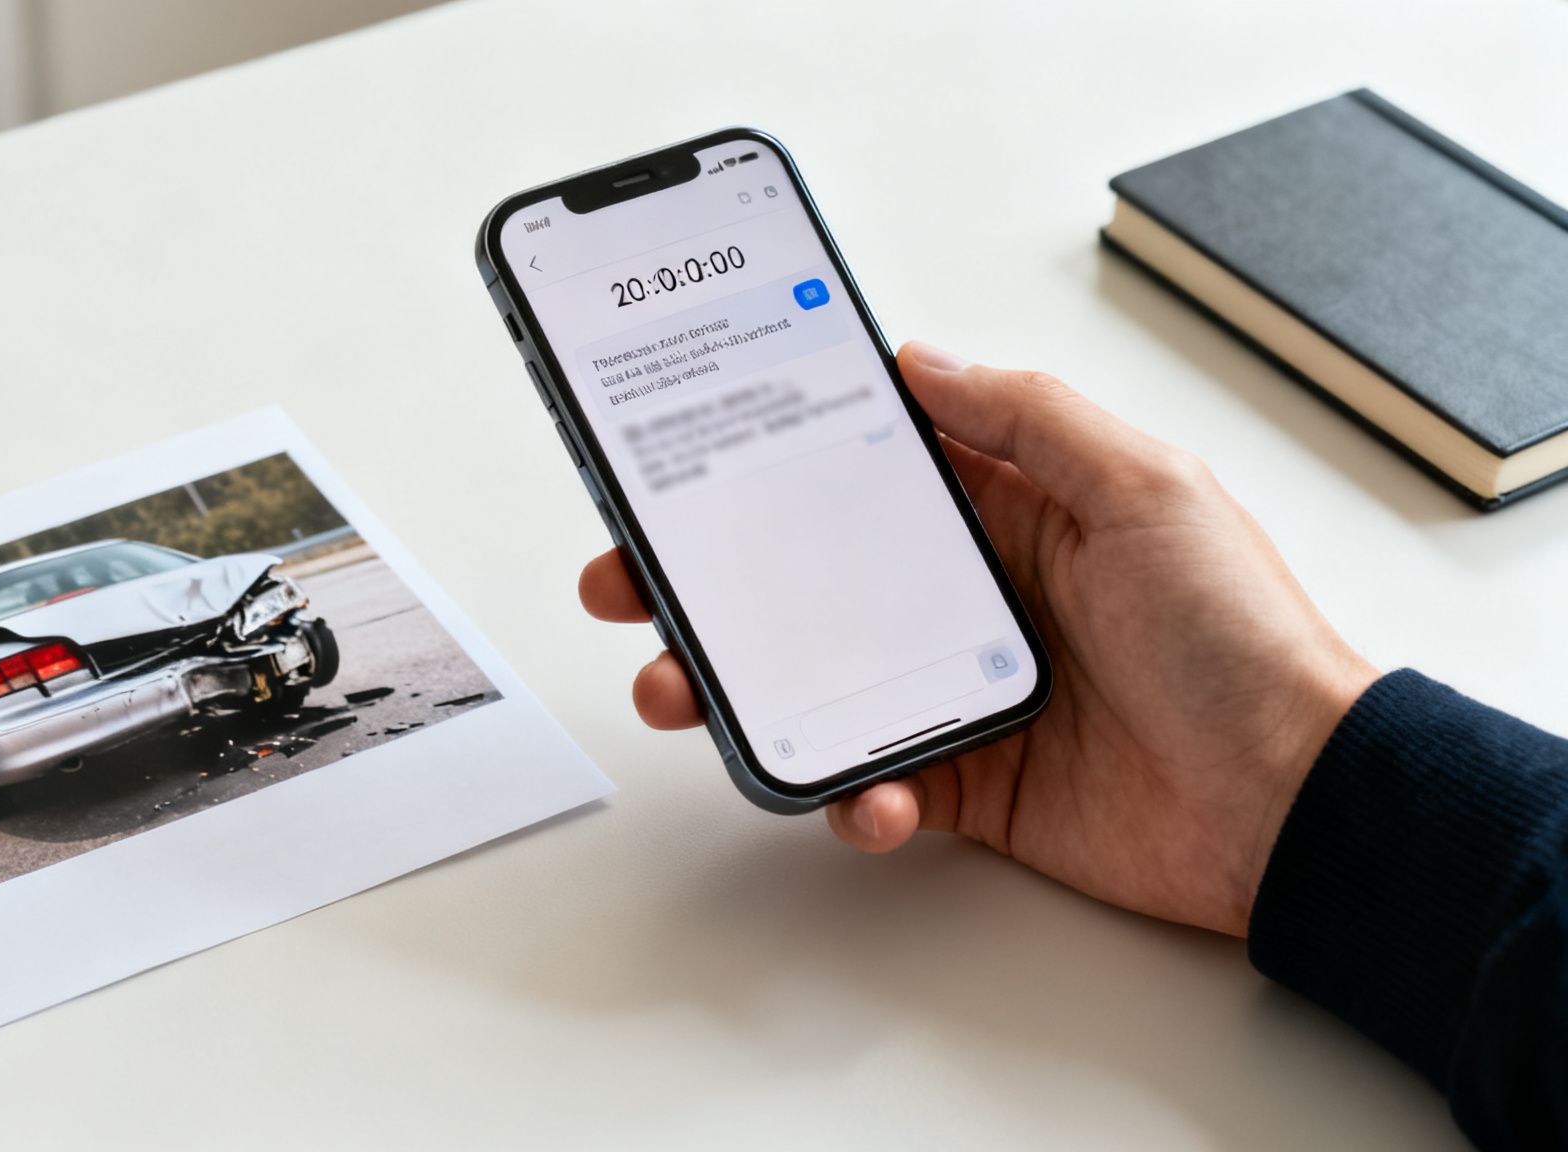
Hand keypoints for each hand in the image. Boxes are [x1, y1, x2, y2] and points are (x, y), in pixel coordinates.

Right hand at [578, 342, 1377, 935]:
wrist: (1294, 806)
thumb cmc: (1240, 639)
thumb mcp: (1143, 488)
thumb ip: (1026, 416)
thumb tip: (917, 359)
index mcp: (1010, 510)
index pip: (861, 470)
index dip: (768, 458)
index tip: (686, 455)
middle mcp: (971, 595)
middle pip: (806, 576)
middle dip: (708, 577)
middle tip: (631, 578)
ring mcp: (958, 689)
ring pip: (812, 681)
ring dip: (736, 687)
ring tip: (682, 689)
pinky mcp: (966, 782)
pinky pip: (873, 782)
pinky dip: (851, 794)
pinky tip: (868, 796)